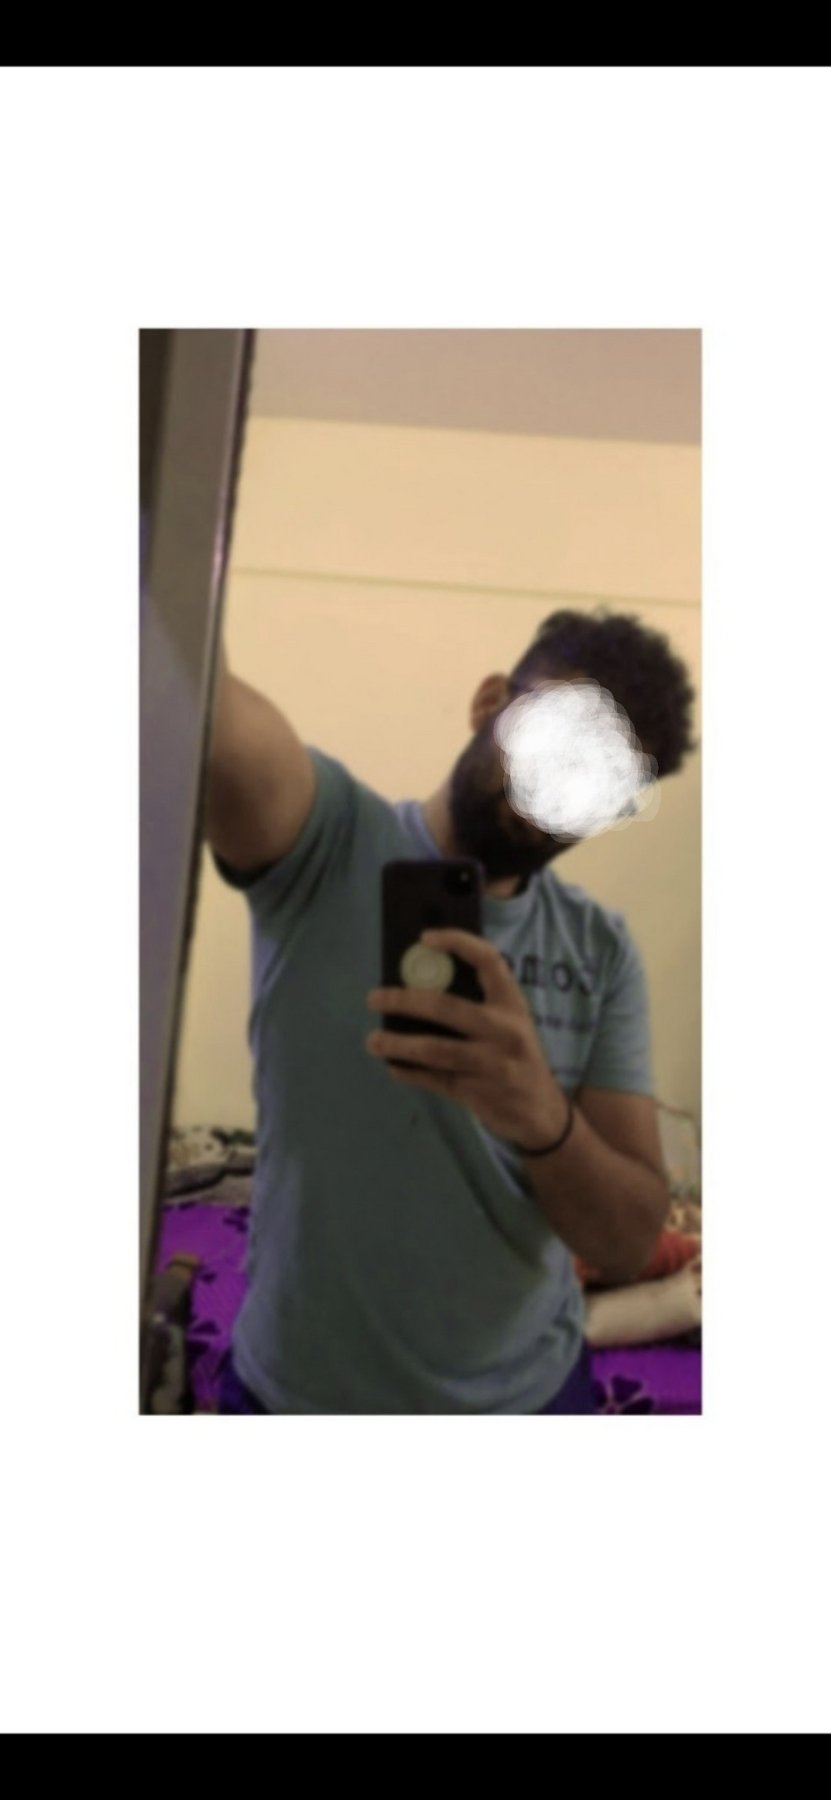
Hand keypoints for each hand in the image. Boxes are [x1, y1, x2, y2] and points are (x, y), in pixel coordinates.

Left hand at [366, 928, 568, 1150]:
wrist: (540, 1110)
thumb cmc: (516, 1056)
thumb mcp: (511, 1024)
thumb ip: (479, 1004)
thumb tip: (420, 983)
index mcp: (512, 1005)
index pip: (489, 961)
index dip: (458, 943)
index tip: (425, 938)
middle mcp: (504, 1030)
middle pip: (447, 1008)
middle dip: (405, 1001)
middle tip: (374, 999)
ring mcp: (491, 1064)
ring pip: (435, 1050)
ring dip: (398, 1044)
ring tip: (372, 1041)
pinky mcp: (477, 1093)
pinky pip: (435, 1080)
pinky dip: (411, 1073)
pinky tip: (394, 1066)